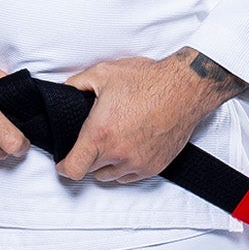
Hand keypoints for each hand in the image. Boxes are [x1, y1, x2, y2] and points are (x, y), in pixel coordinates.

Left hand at [56, 48, 248, 184]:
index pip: (73, 169)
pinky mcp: (153, 166)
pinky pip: (130, 176)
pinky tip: (129, 146)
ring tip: (113, 142)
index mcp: (100, 134)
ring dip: (106, 164)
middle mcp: (117, 153)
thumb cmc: (147, 80)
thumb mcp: (104, 73)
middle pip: (90, 171)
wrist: (185, 89)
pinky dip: (125, 166)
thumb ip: (76, 84)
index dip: (64, 167)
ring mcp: (137, 163)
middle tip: (94, 139)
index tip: (63, 162)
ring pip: (110, 176)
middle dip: (87, 158)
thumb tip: (64, 91)